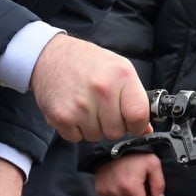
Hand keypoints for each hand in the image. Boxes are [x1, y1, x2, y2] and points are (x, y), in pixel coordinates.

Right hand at [29, 33, 150, 141]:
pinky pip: (77, 138)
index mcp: (121, 75)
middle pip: (117, 131)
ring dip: (93, 127)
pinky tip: (74, 109)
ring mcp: (80, 105)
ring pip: (96, 136)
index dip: (137, 124)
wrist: (50, 56)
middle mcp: (102, 90)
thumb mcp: (119, 69)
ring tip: (87, 105)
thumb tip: (145, 128)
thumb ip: (135, 97)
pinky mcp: (61, 117)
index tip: (132, 121)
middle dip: (112, 124)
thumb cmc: (87, 62)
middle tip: (103, 108)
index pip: (138, 115)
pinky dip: (76, 129)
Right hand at [95, 153, 165, 195]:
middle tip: (142, 191)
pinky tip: (123, 191)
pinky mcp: (101, 194)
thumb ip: (159, 184)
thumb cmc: (133, 155)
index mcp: (130, 188)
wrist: (111, 147)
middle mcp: (116, 194)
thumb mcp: (153, 163)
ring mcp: (107, 195)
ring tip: (132, 190)